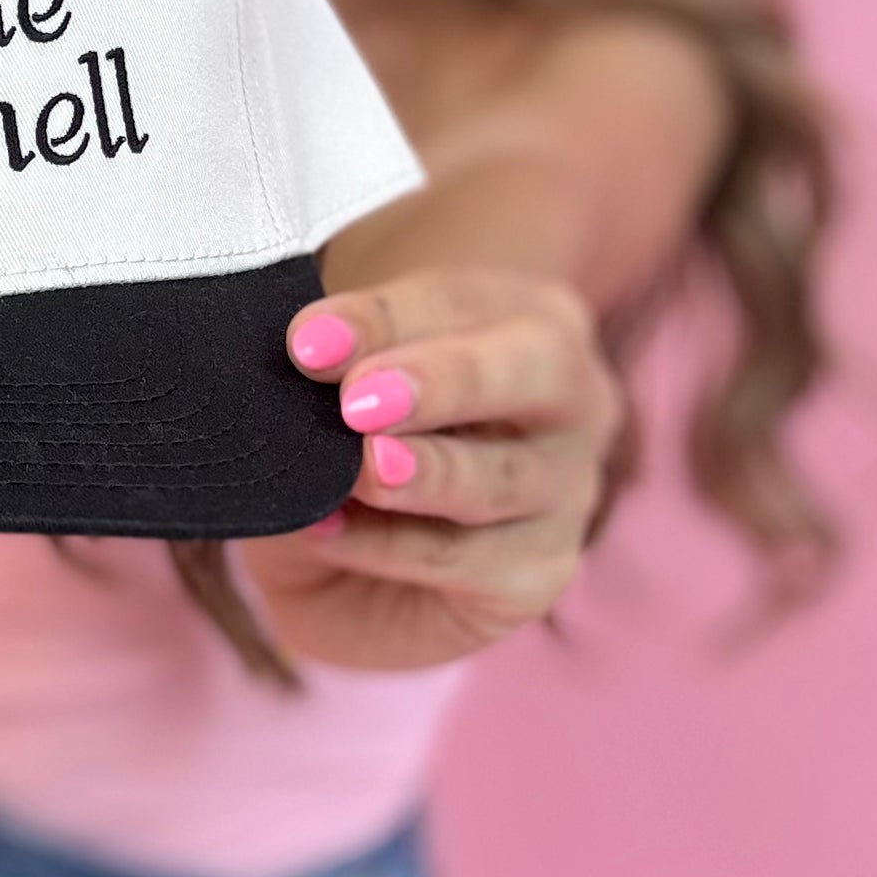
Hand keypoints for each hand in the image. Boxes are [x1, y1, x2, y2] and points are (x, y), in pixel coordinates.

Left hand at [239, 267, 623, 672]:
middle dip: (446, 380)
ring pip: (505, 476)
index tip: (309, 343)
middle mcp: (571, 397)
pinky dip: (389, 546)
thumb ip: (330, 371)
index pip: (459, 302)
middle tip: (361, 401)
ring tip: (361, 471)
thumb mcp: (328, 398)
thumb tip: (305, 352)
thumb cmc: (348, 446)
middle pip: (539, 367)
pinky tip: (327, 532)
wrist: (343, 574)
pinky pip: (467, 558)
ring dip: (427, 472)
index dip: (382, 318)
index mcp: (523, 317)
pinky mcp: (539, 573)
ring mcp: (568, 490)